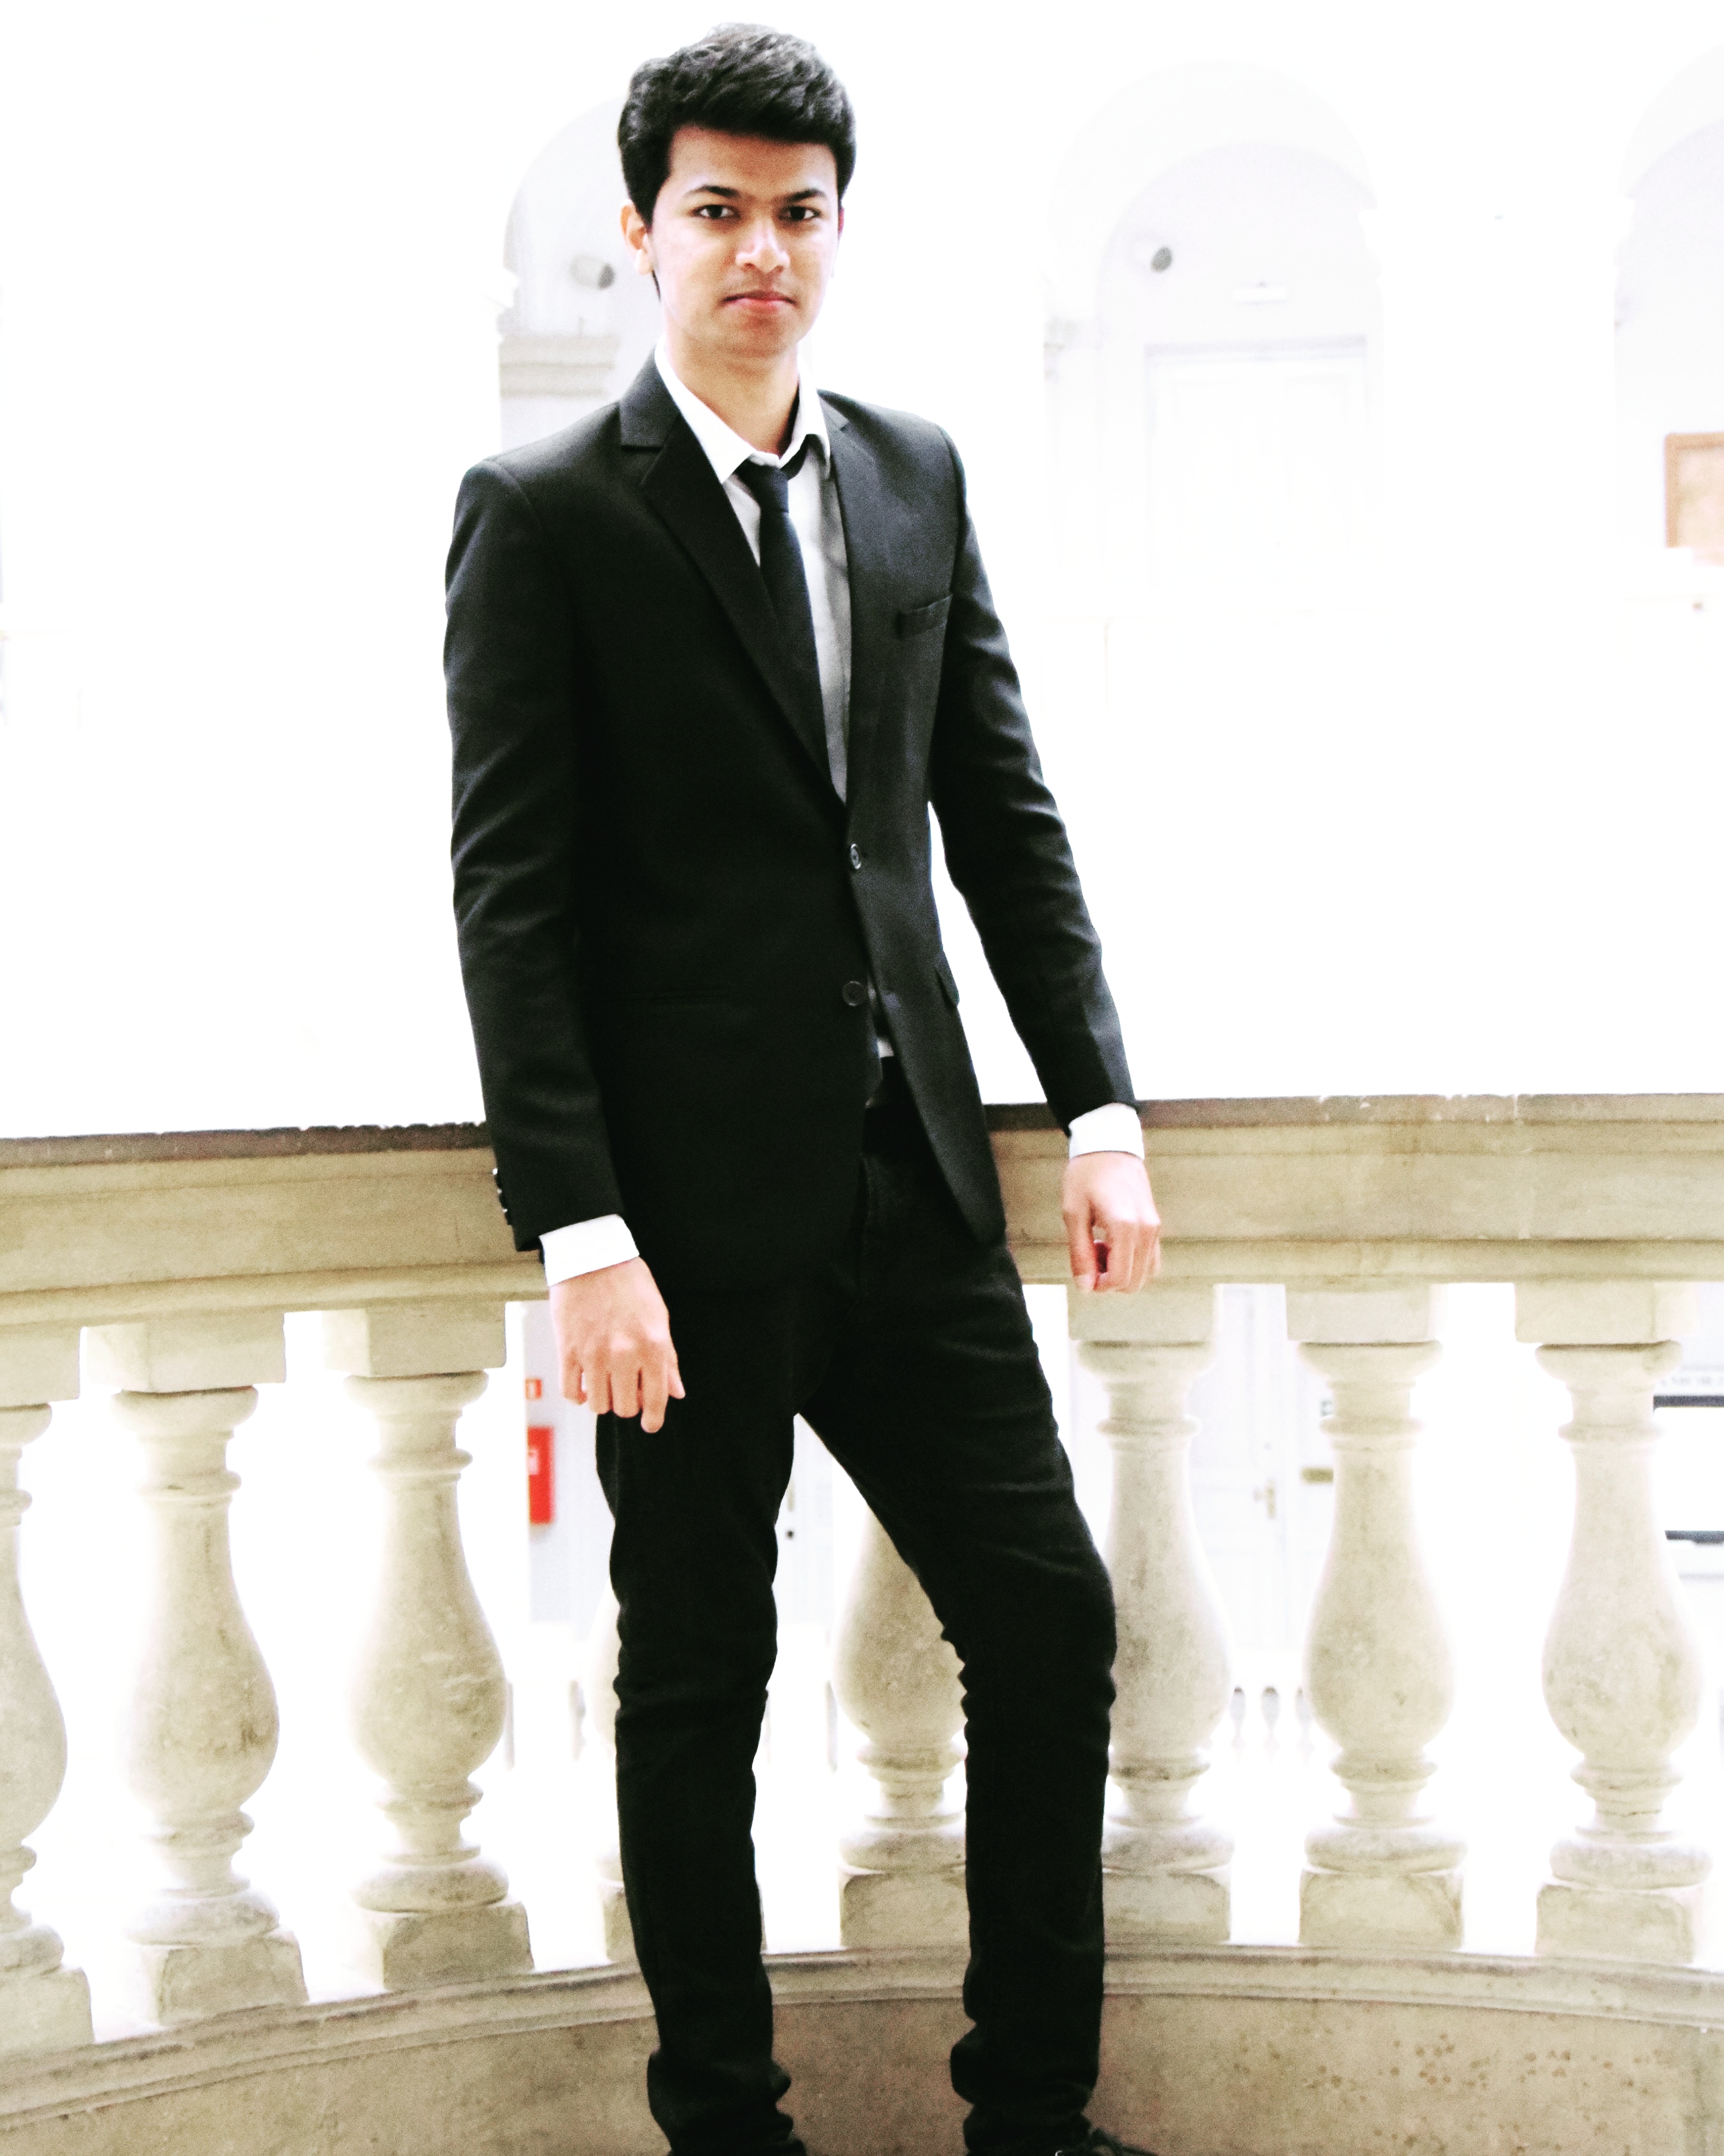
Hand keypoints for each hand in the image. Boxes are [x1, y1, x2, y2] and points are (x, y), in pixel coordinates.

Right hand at [550, 1257, 684, 1432]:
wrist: (592, 1257)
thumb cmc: (630, 1284)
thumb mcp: (659, 1317)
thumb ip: (668, 1359)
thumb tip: (675, 1393)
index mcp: (652, 1345)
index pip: (655, 1399)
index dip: (653, 1419)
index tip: (650, 1424)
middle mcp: (624, 1354)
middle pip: (625, 1407)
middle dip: (626, 1403)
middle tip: (624, 1388)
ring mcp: (594, 1354)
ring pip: (598, 1405)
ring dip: (602, 1399)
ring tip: (603, 1383)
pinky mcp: (567, 1351)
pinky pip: (571, 1392)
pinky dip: (578, 1395)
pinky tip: (583, 1384)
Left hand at [1062, 1151, 1161, 1292]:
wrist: (1108, 1145)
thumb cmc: (1086, 1176)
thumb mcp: (1073, 1214)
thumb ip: (1080, 1253)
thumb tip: (1086, 1288)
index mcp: (1125, 1227)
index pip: (1119, 1279)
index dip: (1097, 1287)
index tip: (1082, 1271)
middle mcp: (1147, 1230)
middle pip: (1133, 1283)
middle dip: (1108, 1281)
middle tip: (1089, 1254)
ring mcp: (1155, 1228)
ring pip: (1145, 1274)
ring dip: (1121, 1272)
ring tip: (1100, 1246)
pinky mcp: (1156, 1225)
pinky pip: (1150, 1260)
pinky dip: (1132, 1262)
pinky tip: (1112, 1244)